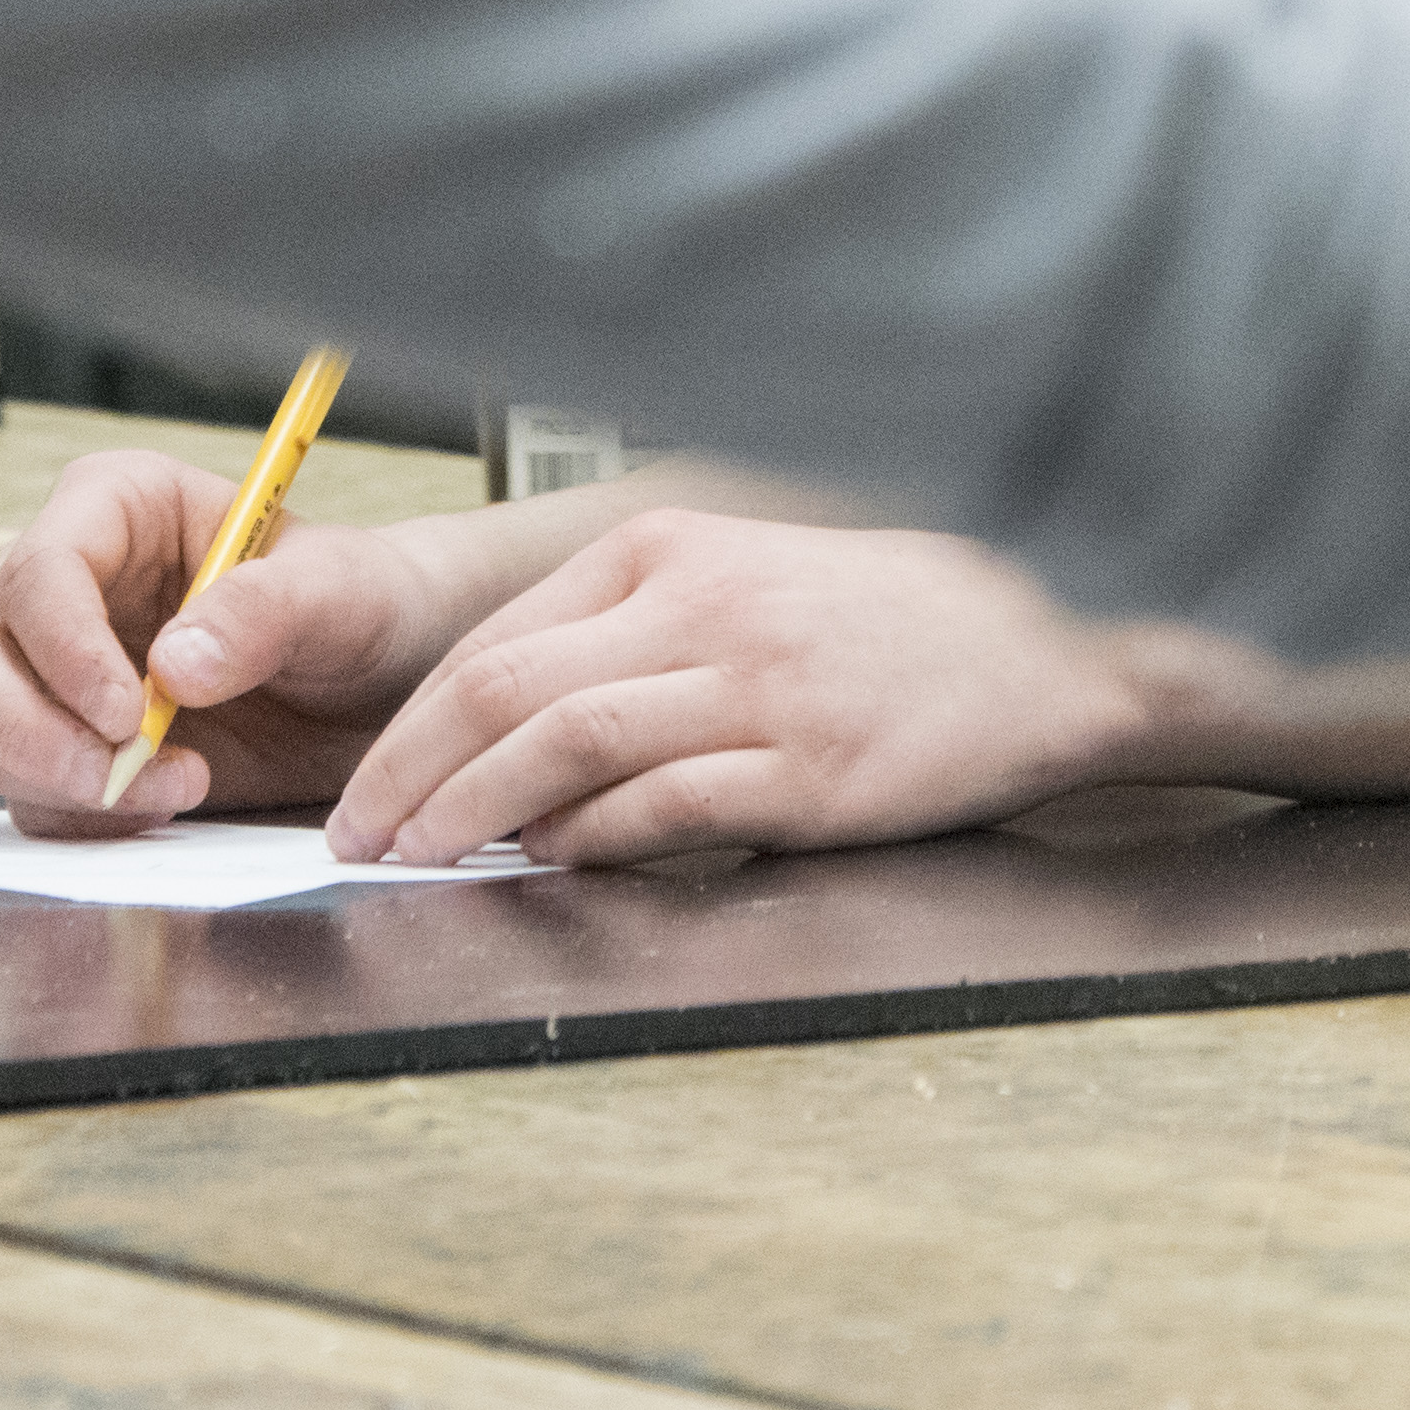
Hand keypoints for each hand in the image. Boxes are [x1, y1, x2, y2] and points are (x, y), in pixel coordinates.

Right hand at [0, 448, 507, 834]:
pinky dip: (81, 817)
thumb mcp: (339, 589)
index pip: (38, 569)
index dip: (65, 647)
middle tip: (110, 771)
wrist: (383, 681)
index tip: (130, 712)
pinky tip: (168, 803)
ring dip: (61, 781)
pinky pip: (27, 793)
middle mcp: (65, 586)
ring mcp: (55, 671)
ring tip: (184, 785)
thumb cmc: (360, 601)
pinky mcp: (71, 745)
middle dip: (20, 727)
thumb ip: (264, 611)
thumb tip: (174, 665)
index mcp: (116, 508)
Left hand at [325, 508, 1160, 867]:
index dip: (410, 724)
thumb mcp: (747, 584)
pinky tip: (550, 862)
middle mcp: (704, 604)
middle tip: (361, 839)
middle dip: (410, 774)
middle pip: (506, 688)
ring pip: (565, 744)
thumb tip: (510, 740)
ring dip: (472, 812)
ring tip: (424, 860)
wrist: (1049, 644)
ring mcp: (756, 685)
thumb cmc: (891, 624)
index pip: (497, 637)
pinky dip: (589, 840)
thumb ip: (633, 641)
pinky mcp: (807, 767)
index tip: (367, 786)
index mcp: (674, 547)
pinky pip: (663, 807)